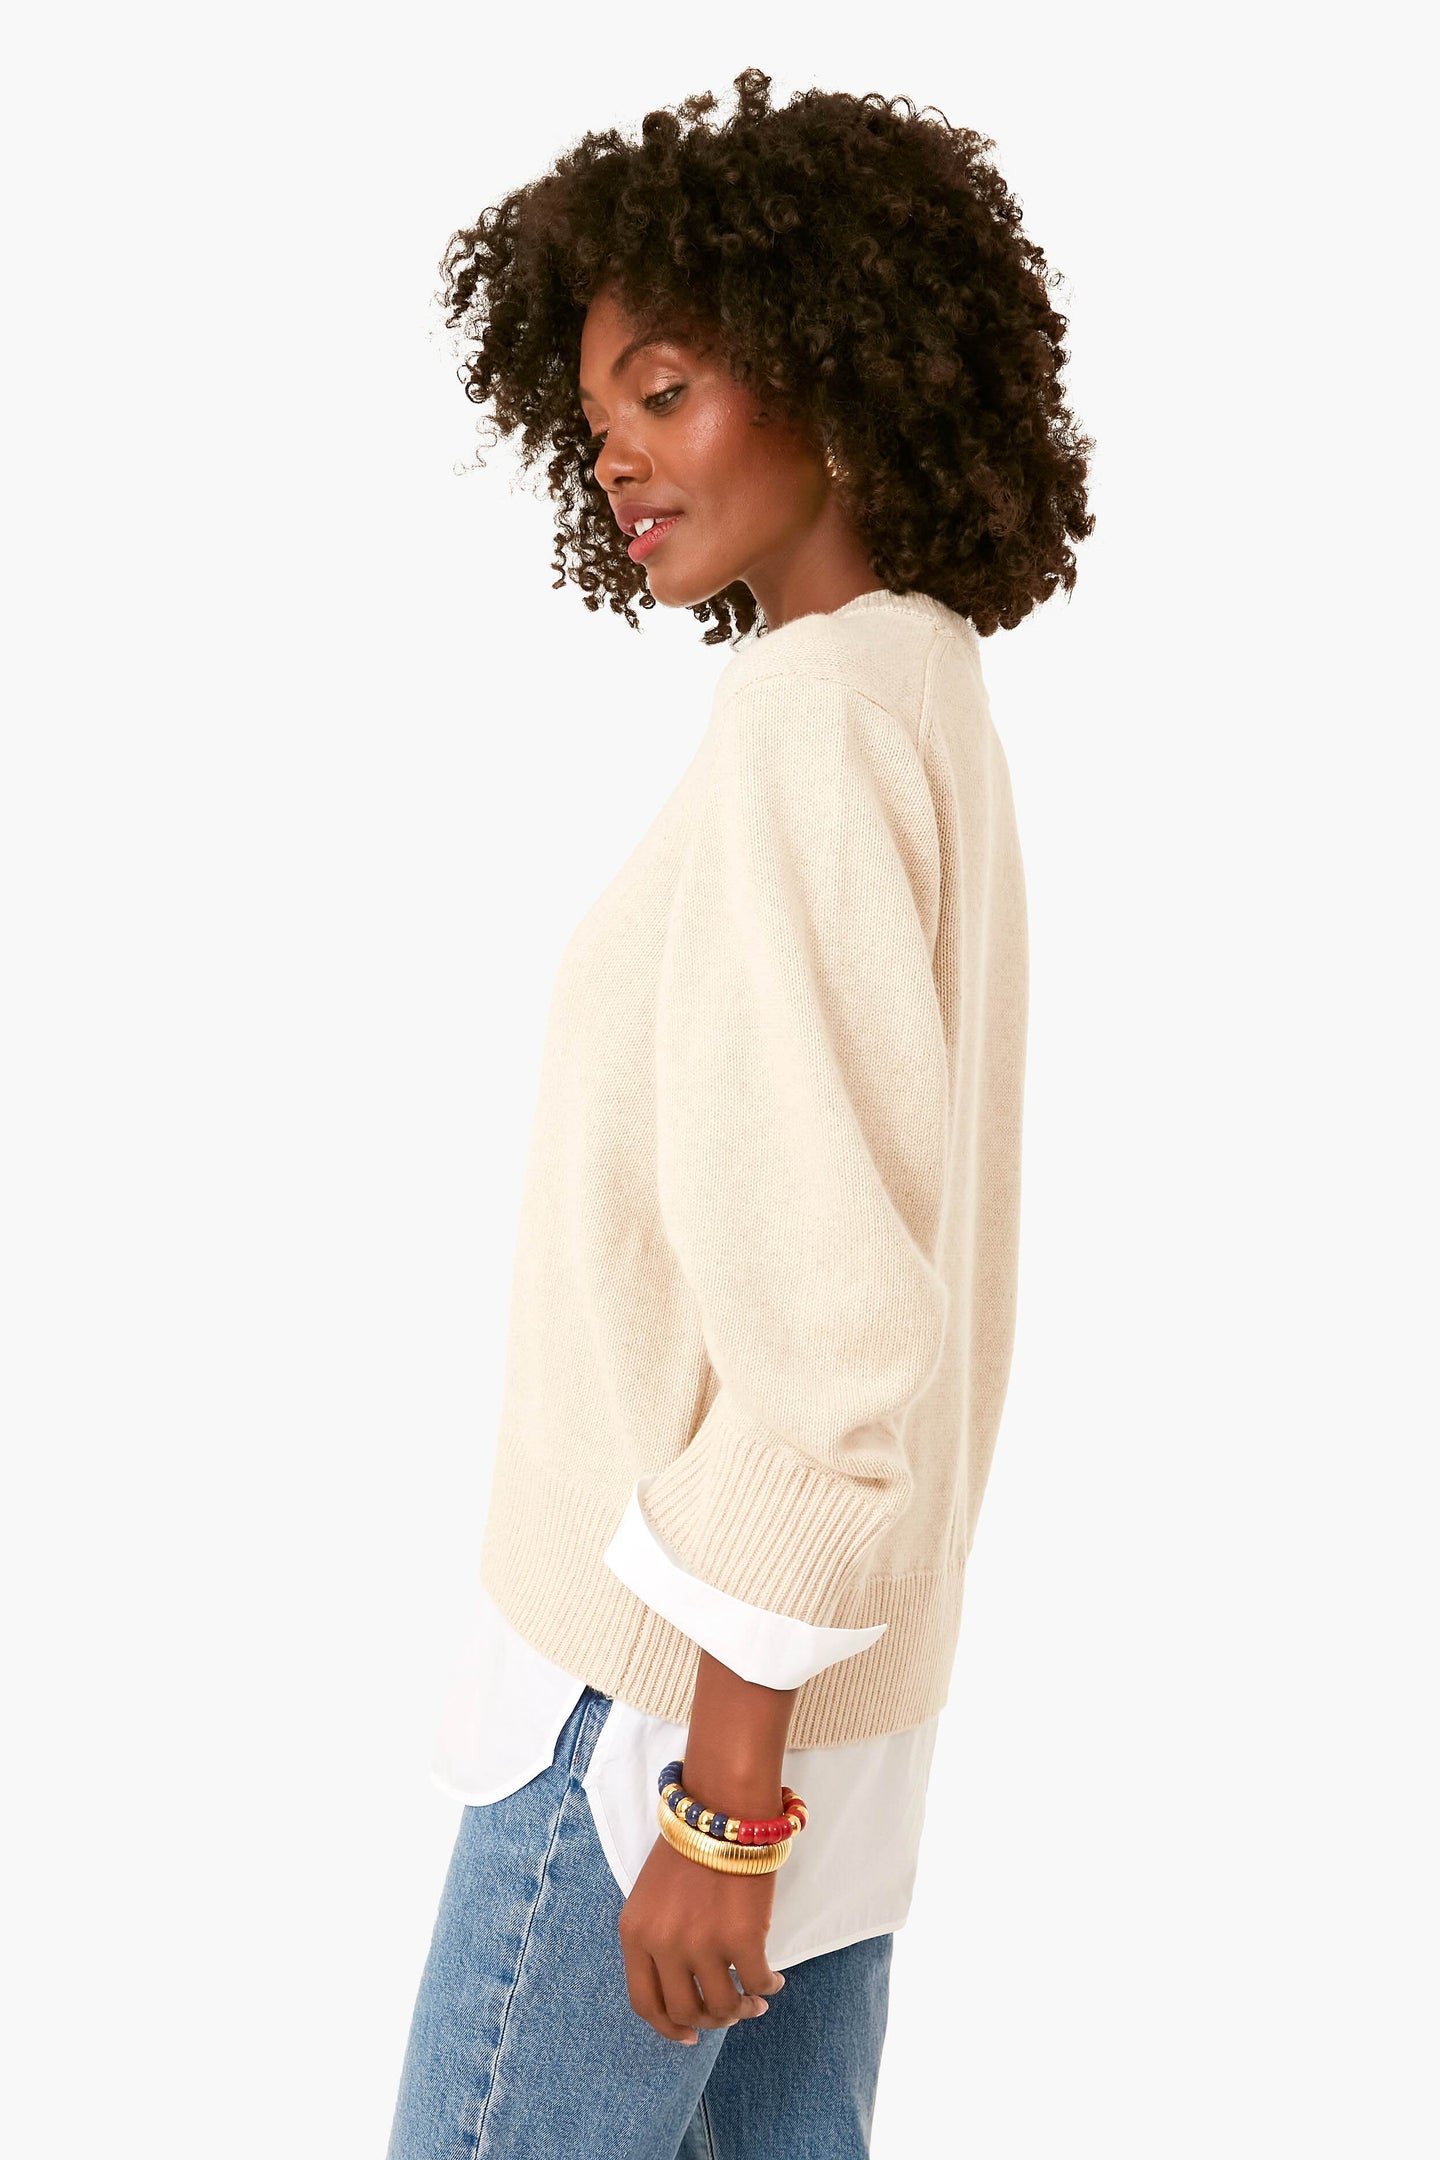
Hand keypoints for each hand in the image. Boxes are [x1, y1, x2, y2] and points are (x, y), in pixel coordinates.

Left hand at [618, 1834, 786, 2043]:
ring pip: (722, 2006)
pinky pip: (757, 1982)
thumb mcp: (652, 1897)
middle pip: (684, 2011)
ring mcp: (702, 1943)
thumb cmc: (690, 1845)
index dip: (668, 2028)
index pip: (644, 2003)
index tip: (689, 2036)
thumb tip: (685, 1989)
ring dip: (741, 2010)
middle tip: (730, 2012)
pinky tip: (774, 1981)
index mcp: (634, 1933)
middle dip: (710, 2021)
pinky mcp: (741, 1937)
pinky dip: (768, 1987)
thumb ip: (659, 1941)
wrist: (721, 1806)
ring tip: (755, 2001)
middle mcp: (663, 1944)